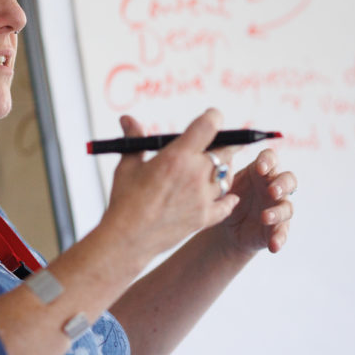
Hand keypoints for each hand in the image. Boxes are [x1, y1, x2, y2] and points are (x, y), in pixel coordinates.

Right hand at [104, 109, 240, 262]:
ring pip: (227, 177)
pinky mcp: (205, 218)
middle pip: (226, 151)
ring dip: (225, 170)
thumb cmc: (125, 200)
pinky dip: (229, 198)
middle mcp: (195, 174)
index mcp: (177, 156)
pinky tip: (228, 195)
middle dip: (226, 144)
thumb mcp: (128, 165)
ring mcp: (203, 198)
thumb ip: (135, 140)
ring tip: (217, 168)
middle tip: (223, 142)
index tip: (211, 117)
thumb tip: (127, 119)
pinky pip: (227, 204)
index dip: (213, 117)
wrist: (128, 238)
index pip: (208, 126)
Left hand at [219, 149, 295, 254]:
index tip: (259, 168)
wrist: (227, 227)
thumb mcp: (224, 185)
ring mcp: (278, 208)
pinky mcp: (278, 228)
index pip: (271, 159)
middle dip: (282, 184)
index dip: (268, 161)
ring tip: (264, 217)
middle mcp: (273, 187)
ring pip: (287, 207)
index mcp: (260, 172)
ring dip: (278, 212)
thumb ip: (224, 174)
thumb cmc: (228, 198)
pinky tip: (274, 245)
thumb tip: (219, 160)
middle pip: (288, 180)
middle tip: (271, 191)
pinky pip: (283, 233)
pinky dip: (280, 238)